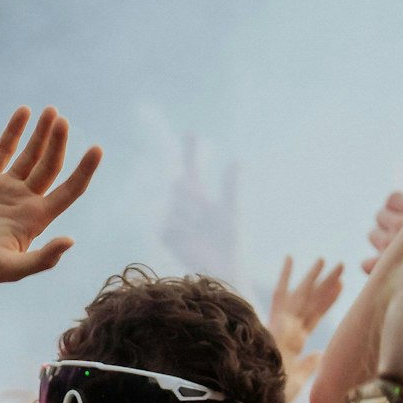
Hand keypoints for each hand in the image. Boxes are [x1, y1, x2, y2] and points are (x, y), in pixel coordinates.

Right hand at [0, 106, 101, 293]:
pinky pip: (2, 150)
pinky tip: (24, 111)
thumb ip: (40, 259)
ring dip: (41, 133)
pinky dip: (13, 131)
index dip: (84, 171)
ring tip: (52, 112)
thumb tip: (70, 240)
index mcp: (35, 220)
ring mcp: (4, 187)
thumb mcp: (8, 269)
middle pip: (50, 166)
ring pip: (30, 154)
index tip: (97, 149)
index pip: (69, 190)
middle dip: (58, 143)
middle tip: (63, 122)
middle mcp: (24, 200)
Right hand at [159, 133, 239, 280]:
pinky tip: (190, 238)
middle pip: (178, 179)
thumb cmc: (230, 242)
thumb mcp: (233, 212)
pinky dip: (181, 229)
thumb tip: (237, 159)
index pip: (192, 166)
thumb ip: (231, 186)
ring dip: (190, 213)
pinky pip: (170, 223)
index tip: (190, 131)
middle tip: (189, 159)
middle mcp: (184, 203)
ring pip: (177, 203)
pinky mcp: (165, 233)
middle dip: (182, 172)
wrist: (220, 271)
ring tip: (201, 227)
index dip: (190, 150)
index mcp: (201, 195)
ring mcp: (173, 217)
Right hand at [265, 256, 343, 402]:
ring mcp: (281, 325)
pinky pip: (281, 296)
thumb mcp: (297, 380)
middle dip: (325, 283)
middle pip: (311, 301)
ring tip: (327, 260)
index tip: (341, 285)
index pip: (314, 316)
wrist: (257, 399)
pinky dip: (285, 277)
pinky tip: (290, 259)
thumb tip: (320, 353)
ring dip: (315, 277)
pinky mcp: (274, 323)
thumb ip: (309, 364)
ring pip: (302, 295)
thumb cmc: (274, 395)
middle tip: (340, 264)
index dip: (328, 301)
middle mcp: (288, 329)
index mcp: (293, 341)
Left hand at [360, 191, 402, 273]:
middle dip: (388, 223)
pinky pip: (365, 264)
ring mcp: (390, 247)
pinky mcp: (383, 267)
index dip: (397, 206)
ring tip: (400, 249)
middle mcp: (402, 227)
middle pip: (379, 215)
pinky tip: (387, 267)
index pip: (392, 199)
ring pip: (372, 234)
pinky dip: (371, 265)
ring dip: (380, 240)